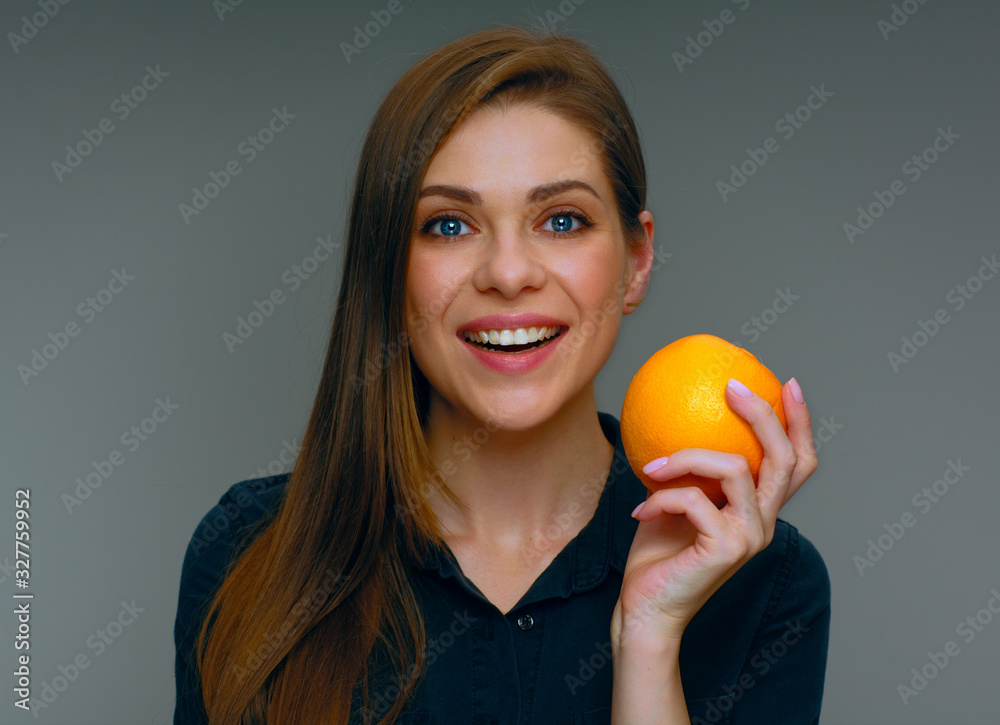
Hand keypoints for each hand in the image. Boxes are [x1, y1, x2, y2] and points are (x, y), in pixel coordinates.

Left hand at [611, 377, 817, 646]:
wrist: (647, 608)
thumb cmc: (657, 554)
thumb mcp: (674, 499)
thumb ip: (687, 469)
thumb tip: (671, 415)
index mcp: (758, 511)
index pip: (796, 464)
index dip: (800, 423)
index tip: (789, 383)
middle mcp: (764, 523)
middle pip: (783, 459)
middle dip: (764, 415)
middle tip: (733, 386)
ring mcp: (749, 537)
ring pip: (733, 469)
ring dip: (685, 459)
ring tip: (651, 466)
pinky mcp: (726, 550)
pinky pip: (695, 499)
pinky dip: (663, 497)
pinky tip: (641, 508)